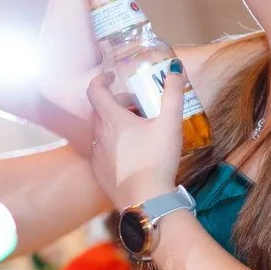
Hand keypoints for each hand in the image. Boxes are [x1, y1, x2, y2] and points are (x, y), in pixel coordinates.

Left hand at [84, 68, 184, 209]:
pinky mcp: (100, 173)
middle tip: (137, 106)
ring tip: (138, 131)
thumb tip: (175, 68)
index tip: (110, 77)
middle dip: (117, 103)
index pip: (95, 90)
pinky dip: (114, 146)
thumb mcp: (170, 123)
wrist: (147, 201)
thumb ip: (173, 94)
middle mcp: (99, 135)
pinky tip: (132, 155)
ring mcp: (97, 155)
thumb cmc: (157, 159)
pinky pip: (103, 152)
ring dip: (115, 126)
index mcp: (112, 119)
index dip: (100, 79)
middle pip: (102, 111)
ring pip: (102, 132)